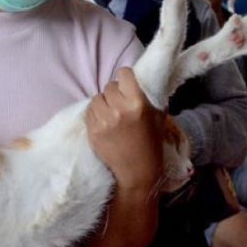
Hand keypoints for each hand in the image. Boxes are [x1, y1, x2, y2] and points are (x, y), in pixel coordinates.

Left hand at [86, 68, 164, 192]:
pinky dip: (95, 114)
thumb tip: (139, 79)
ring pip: (96, 98)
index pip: (123, 74)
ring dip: (103, 103)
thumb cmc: (151, 143)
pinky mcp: (92, 131)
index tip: (127, 85)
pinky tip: (105, 123)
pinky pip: (89, 112)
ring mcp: (103, 121)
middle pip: (109, 86)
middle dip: (114, 93)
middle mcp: (118, 110)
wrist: (137, 172)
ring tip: (112, 114)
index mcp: (137, 103)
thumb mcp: (158, 116)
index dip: (125, 78)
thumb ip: (147, 96)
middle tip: (121, 103)